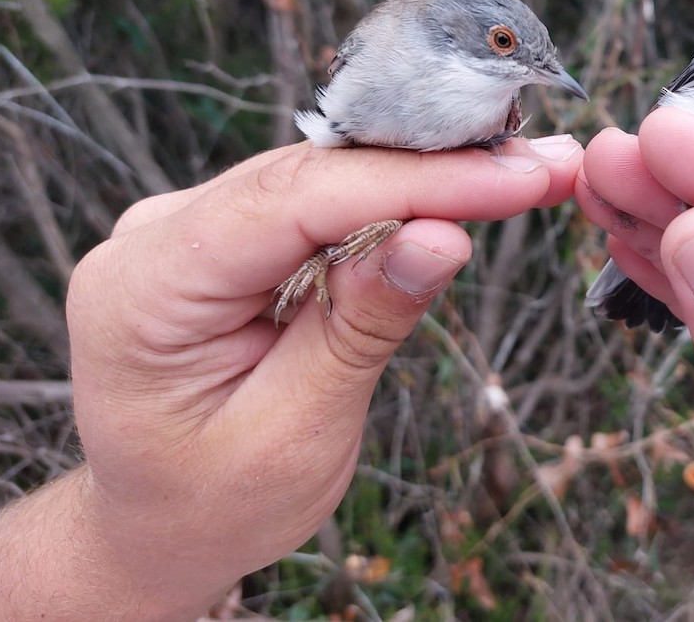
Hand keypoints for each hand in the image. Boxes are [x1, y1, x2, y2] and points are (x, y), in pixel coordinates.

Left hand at [0, 135, 580, 620]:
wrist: (154, 528)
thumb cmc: (212, 503)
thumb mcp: (294, 435)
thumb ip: (360, 327)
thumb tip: (443, 236)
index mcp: (145, 288)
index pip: (295, 200)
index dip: (417, 181)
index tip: (517, 178)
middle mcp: (158, 234)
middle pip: (312, 173)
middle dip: (438, 168)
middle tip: (547, 166)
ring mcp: (189, 227)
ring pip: (322, 177)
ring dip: (427, 177)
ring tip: (525, 176)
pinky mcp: (229, 236)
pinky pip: (318, 200)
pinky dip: (394, 199)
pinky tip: (462, 192)